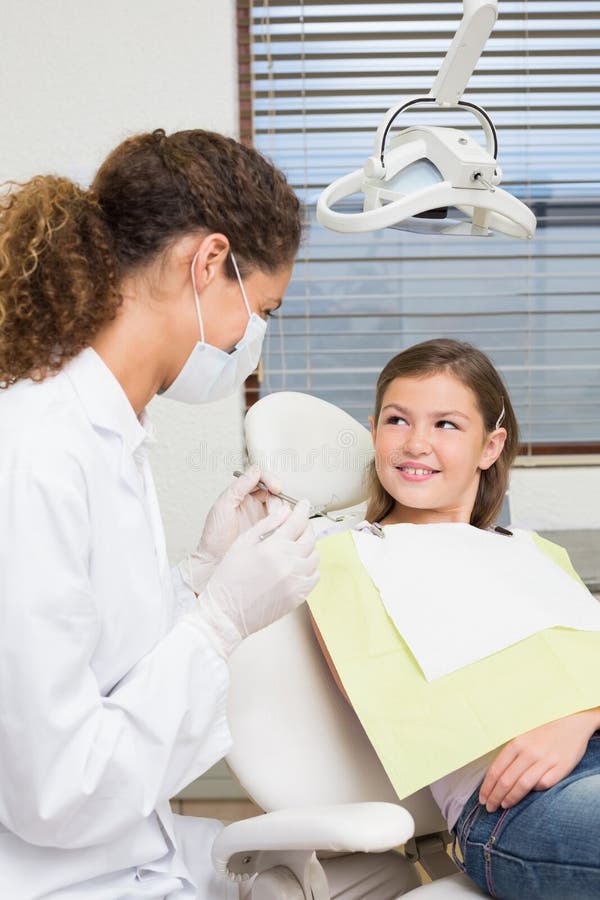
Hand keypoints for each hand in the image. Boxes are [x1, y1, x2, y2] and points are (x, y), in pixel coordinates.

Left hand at [182, 466, 284, 592]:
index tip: (275, 487)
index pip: (262, 479)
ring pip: (281, 507)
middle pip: (275, 493)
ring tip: (274, 521)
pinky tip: (279, 528)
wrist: (214, 563)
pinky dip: (285, 523)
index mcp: (242, 495)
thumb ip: (239, 486)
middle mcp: (254, 506)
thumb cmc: (214, 537)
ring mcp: (263, 519)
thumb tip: (255, 470)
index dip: (271, 480)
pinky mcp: (269, 533)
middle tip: (274, 508)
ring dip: (282, 511)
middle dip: (277, 498)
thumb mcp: (223, 506)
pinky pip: (283, 523)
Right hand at [191, 498, 319, 658]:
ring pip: (314, 557)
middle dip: (306, 527)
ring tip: (296, 546)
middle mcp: (289, 563)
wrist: (226, 614)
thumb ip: (266, 525)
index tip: (304, 505)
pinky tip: (298, 565)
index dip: (302, 510)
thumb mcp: (242, 544)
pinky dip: (309, 567)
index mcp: (274, 547)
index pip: (297, 521)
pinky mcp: (298, 596)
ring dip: (308, 548)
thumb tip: (284, 511)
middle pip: (309, 538)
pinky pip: (314, 576)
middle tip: (300, 524)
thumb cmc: (229, 580)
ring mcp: (296, 581)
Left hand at [479, 707, 599, 811]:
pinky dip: (535, 792)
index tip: (482, 799)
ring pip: (522, 785)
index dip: (487, 787)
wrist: (572, 724)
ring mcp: (545, 759)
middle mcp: (529, 751)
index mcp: (516, 744)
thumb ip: (511, 757)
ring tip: (503, 806)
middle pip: (506, 780)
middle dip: (495, 796)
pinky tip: (529, 797)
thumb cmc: (543, 735)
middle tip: (489, 808)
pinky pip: (544, 784)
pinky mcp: (561, 767)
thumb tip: (495, 781)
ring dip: (510, 799)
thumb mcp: (523, 739)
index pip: (496, 770)